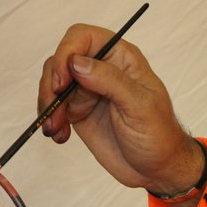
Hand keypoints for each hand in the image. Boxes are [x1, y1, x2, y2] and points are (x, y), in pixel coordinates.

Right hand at [38, 24, 205, 197]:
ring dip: (47, 104)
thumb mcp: (140, 106)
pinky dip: (50, 119)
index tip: (61, 82)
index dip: (66, 53)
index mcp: (120, 58)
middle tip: (53, 111)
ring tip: (54, 129)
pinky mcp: (78, 110)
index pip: (83, 37)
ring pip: (52, 83)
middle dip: (51, 84)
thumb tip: (77, 62)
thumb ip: (110, 80)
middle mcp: (101, 68)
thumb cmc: (159, 134)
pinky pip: (54, 106)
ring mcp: (87, 89)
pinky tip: (59, 135)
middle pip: (61, 59)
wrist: (157, 168)